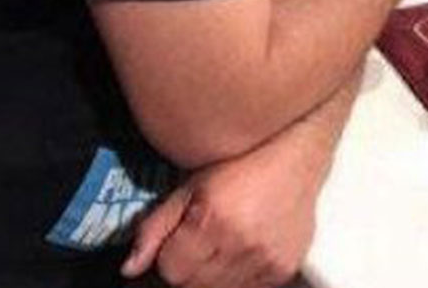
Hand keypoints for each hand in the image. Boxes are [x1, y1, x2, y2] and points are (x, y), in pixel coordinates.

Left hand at [121, 132, 319, 287]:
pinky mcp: (284, 269)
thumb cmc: (241, 159)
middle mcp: (242, 245)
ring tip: (223, 238)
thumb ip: (156, 226)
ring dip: (213, 273)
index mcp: (214, 220)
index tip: (180, 235)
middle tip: (200, 235)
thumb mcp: (191, 183)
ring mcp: (266, 261)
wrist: (298, 153)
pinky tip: (243, 246)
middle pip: (193, 286)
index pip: (170, 270)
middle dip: (188, 265)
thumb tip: (129, 267)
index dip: (170, 253)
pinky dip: (239, 276)